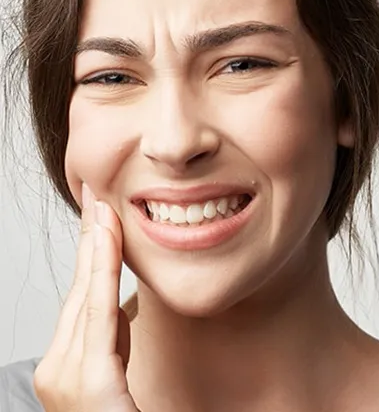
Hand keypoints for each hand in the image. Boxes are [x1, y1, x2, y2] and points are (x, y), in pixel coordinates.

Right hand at [34, 184, 139, 411]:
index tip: (98, 214)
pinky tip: (105, 238)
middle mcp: (59, 365)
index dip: (91, 250)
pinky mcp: (87, 382)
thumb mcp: (116, 367)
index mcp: (70, 360)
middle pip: (83, 288)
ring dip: (96, 246)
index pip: (84, 293)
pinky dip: (102, 271)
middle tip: (97, 198)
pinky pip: (99, 312)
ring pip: (88, 293)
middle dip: (90, 240)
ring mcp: (66, 375)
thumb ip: (111, 336)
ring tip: (102, 207)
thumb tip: (118, 302)